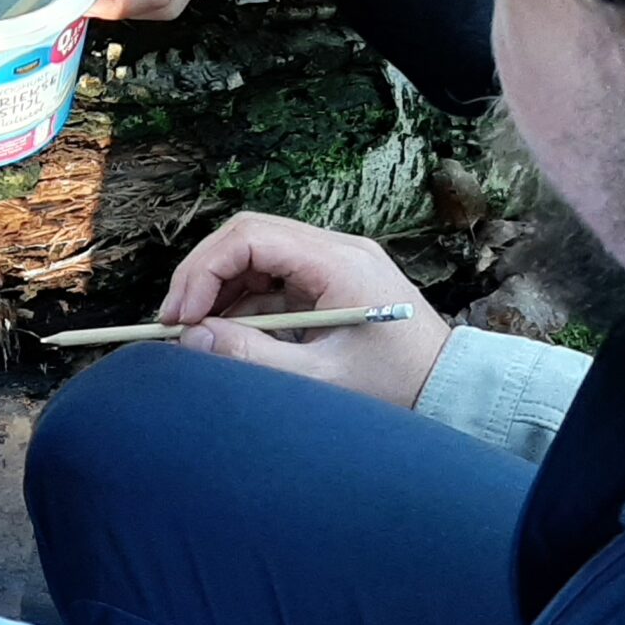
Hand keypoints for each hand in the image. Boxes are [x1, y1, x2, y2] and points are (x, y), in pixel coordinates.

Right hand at [159, 211, 452, 406]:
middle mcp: (335, 249)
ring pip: (252, 254)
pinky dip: (239, 302)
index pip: (250, 237)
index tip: (181, 317)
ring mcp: (331, 263)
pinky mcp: (326, 281)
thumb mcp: (319, 378)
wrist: (449, 387)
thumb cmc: (395, 385)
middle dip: (201, 276)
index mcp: (339, 262)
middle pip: (246, 236)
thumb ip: (252, 356)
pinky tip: (227, 334)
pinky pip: (268, 278)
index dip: (203, 271)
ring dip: (217, 290)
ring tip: (197, 332)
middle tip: (175, 323)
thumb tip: (191, 338)